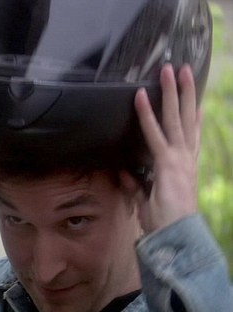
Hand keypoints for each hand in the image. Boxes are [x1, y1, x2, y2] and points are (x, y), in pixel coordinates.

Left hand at [133, 63, 202, 232]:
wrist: (175, 237)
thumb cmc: (164, 223)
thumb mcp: (146, 200)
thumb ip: (135, 185)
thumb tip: (123, 174)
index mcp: (185, 165)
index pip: (190, 134)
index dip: (193, 115)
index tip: (194, 99)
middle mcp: (186, 158)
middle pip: (187, 118)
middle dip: (185, 92)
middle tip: (183, 68)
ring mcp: (179, 159)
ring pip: (176, 118)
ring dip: (171, 92)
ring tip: (170, 69)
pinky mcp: (168, 163)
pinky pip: (155, 134)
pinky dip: (147, 115)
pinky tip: (139, 96)